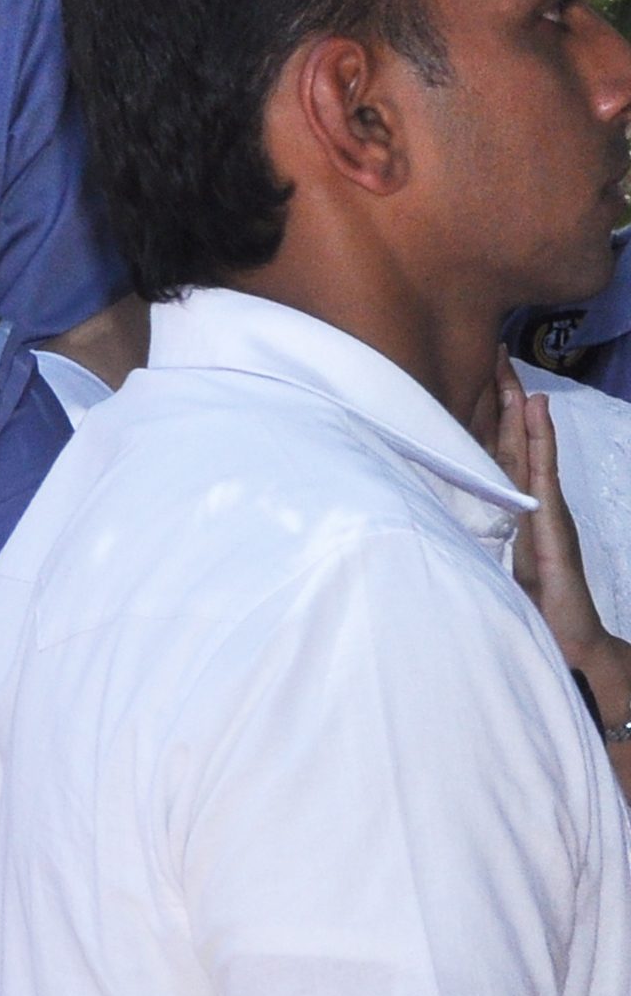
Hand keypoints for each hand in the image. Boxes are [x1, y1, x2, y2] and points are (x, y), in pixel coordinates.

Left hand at [494, 361, 630, 729]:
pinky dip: (540, 440)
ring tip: (515, 371)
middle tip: (497, 354)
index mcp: (512, 509)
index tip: (477, 380)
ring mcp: (546, 511)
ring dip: (522, 409)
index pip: (497, 454)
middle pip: (515, 442)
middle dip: (505, 399)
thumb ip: (468, 538)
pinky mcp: (553, 524)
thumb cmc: (527, 607)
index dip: (488, 418)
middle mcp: (531, 504)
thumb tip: (430, 519)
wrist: (566, 640)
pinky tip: (537, 412)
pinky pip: (544, 473)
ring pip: (531, 449)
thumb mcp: (484, 565)